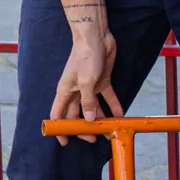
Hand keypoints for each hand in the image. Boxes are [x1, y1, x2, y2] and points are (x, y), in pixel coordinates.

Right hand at [50, 0, 121, 143]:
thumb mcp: (86, 81)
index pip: (58, 114)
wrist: (97, 37)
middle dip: (84, 128)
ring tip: (109, 132)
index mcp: (66, 91)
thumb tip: (88, 120)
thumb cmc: (85, 55)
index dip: (60, 129)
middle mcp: (76, 91)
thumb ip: (87, 101)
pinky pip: (107, 98)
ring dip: (101, 120)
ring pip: (94, 108)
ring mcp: (90, 87)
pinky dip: (113, 106)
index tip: (65, 142)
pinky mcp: (102, 81)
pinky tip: (120, 115)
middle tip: (93, 138)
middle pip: (77, 114)